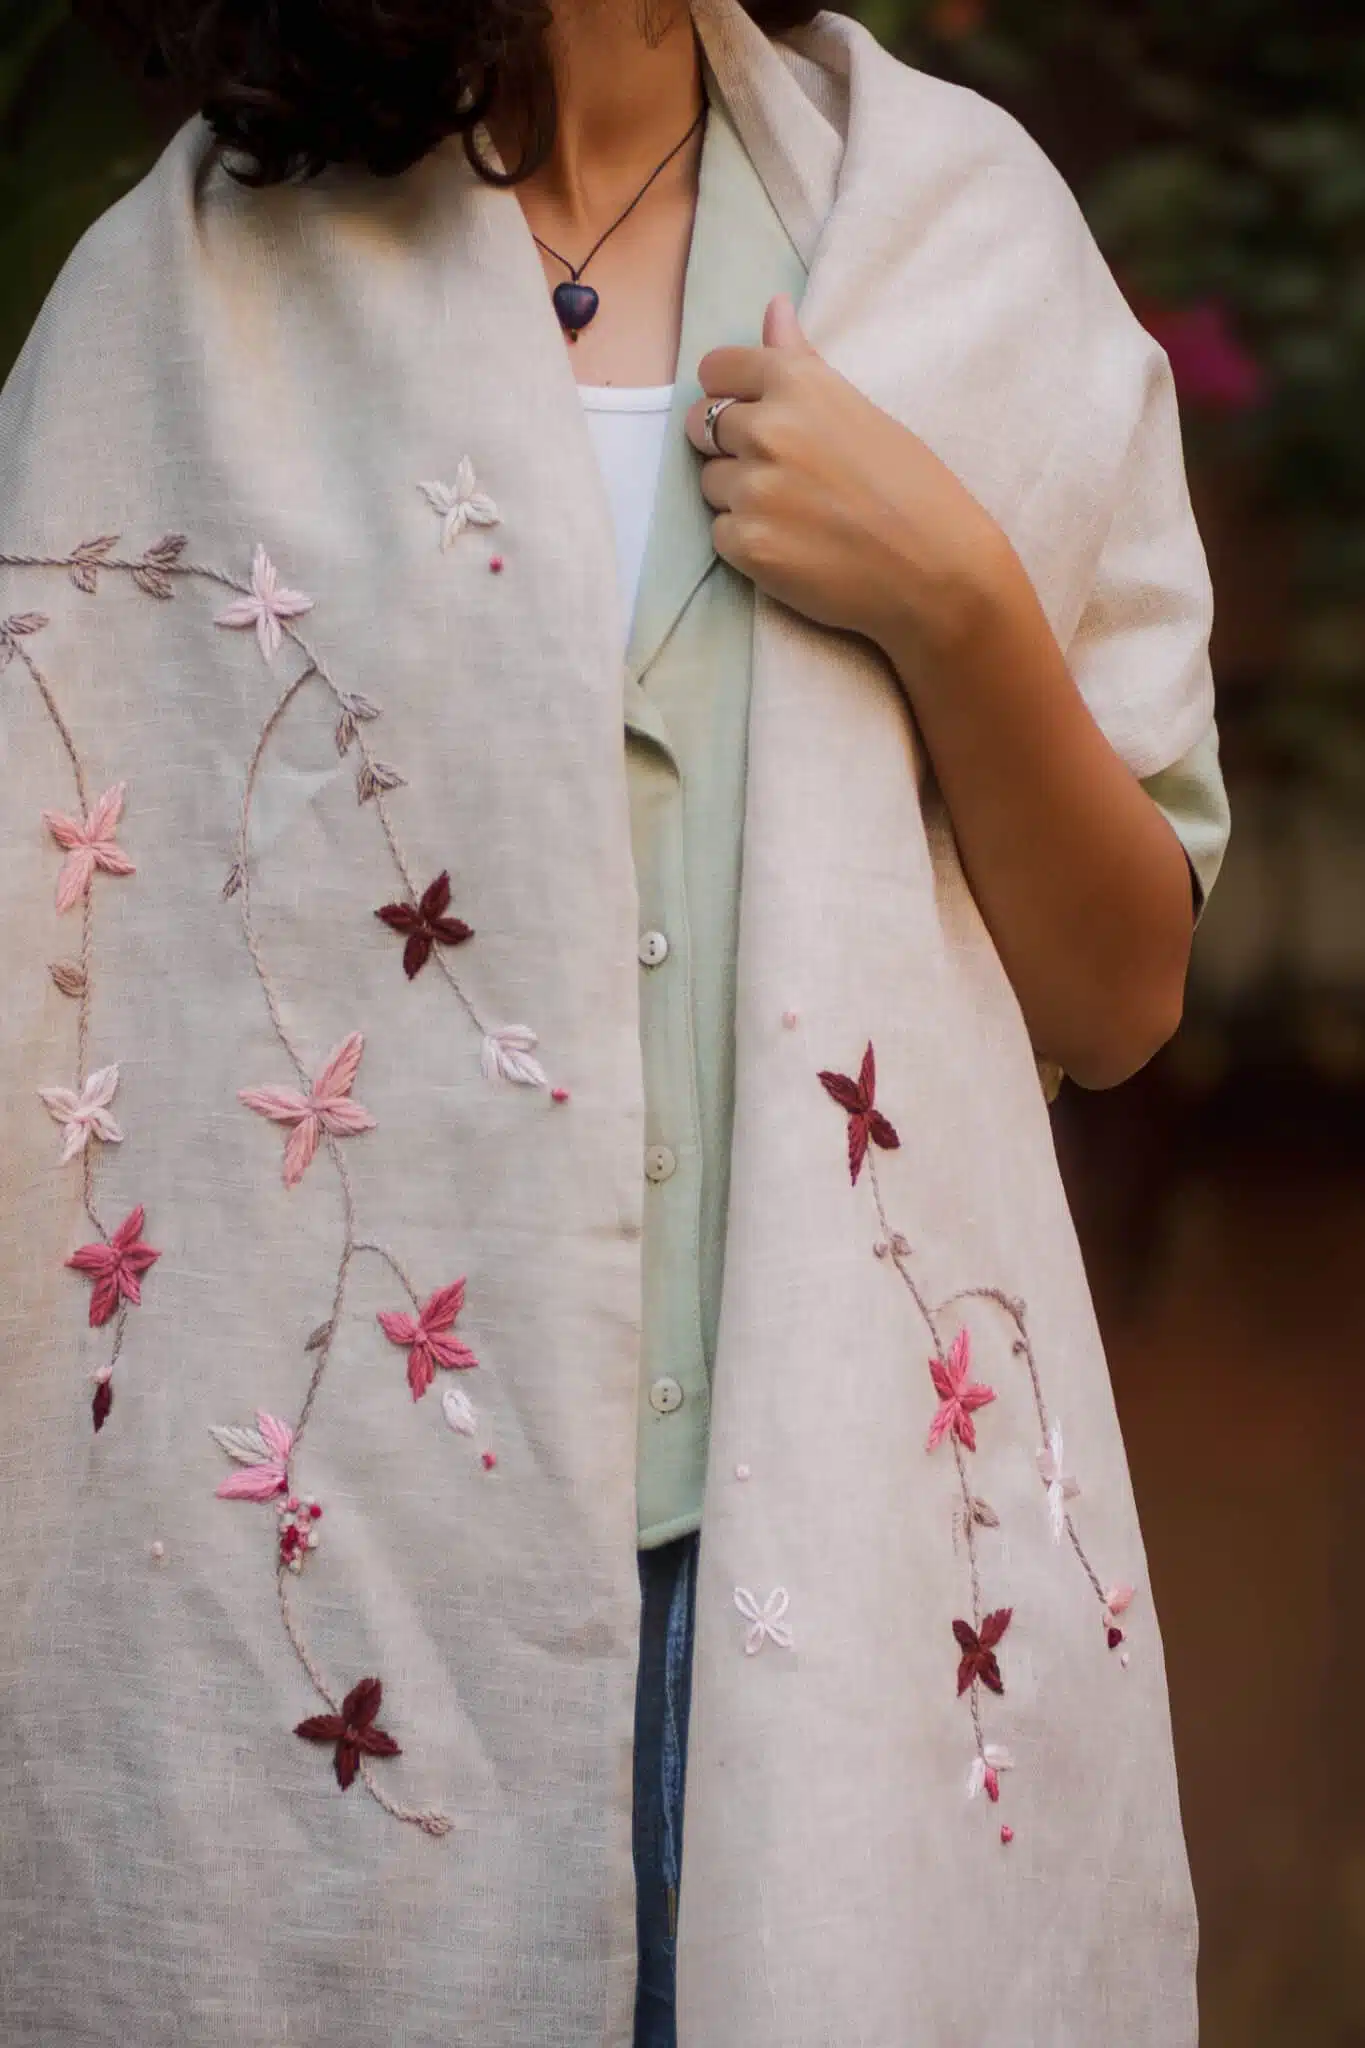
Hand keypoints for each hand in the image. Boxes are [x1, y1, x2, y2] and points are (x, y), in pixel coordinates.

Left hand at [684, 293, 1006, 660]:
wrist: (937, 571)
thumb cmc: (913, 488)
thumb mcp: (860, 410)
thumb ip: (803, 363)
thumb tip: (772, 307)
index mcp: (797, 384)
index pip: (716, 369)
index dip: (728, 392)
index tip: (748, 413)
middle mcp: (768, 429)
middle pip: (700, 424)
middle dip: (726, 445)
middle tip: (774, 470)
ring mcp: (753, 489)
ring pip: (709, 482)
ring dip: (737, 496)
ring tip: (793, 512)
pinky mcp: (747, 544)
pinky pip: (720, 534)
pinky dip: (746, 540)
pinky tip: (792, 545)